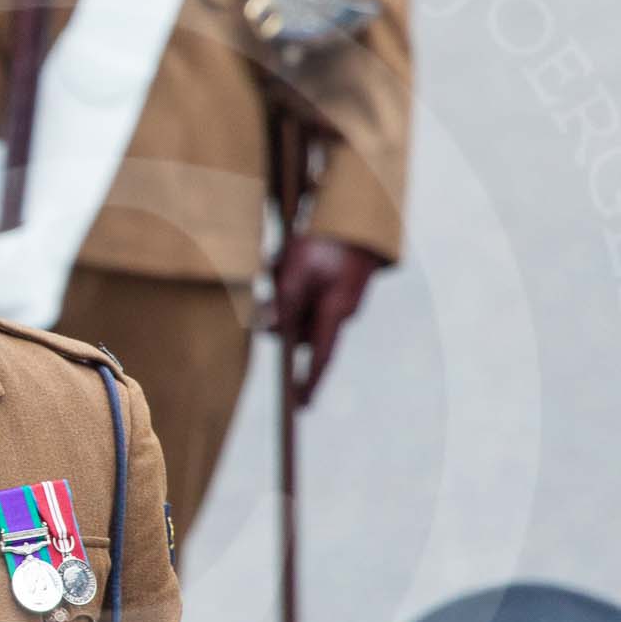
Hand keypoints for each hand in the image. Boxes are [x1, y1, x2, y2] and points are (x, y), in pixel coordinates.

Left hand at [267, 235, 383, 407]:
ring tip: (281, 262)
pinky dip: (292, 281)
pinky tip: (288, 258)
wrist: (356, 216)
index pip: (321, 358)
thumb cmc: (326, 240)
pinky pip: (307, 294)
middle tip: (271, 285)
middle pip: (301, 332)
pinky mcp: (336, 287)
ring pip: (301, 310)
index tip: (300, 405)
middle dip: (281, 317)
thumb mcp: (297, 269)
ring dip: (285, 293)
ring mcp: (341, 299)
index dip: (310, 383)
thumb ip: (282, 302)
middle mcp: (341, 311)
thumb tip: (264, 329)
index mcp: (337, 312)